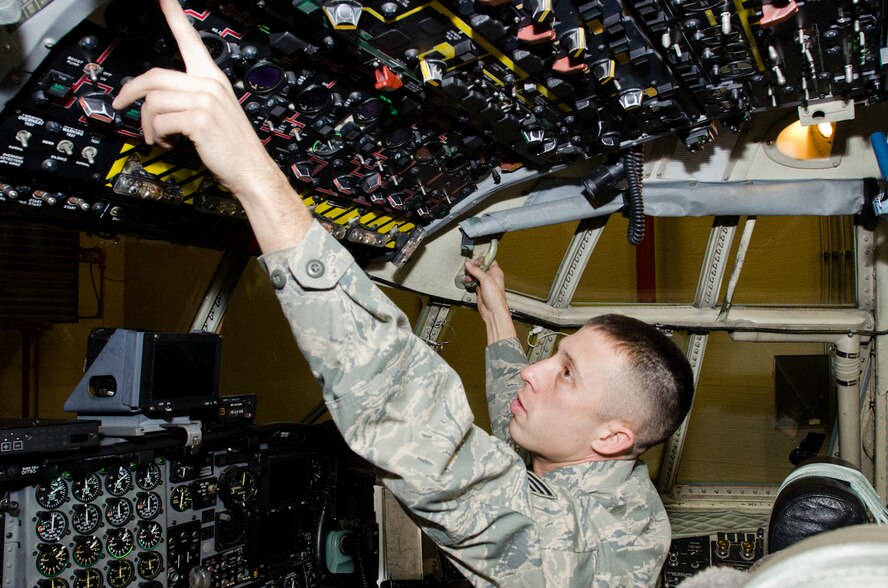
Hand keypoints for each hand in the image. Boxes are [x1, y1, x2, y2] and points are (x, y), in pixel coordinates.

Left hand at [112, 0, 310, 251]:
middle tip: (120, 103)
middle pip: (155, 76)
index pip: (190, 40)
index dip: (174, 15)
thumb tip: (154, 99)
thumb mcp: (213, 113)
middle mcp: (209, 84)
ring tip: (156, 136)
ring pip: (153, 101)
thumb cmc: (233, 147)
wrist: (251, 170)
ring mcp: (205, 101)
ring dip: (147, 123)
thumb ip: (188, 98)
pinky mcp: (199, 119)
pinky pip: (160, 121)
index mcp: (213, 78)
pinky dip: (157, 135)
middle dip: (130, 92)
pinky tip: (167, 142)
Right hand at [465, 259, 515, 342]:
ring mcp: (485, 284)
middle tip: (470, 270)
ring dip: (471, 275)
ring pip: (476, 275)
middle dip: (474, 268)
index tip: (475, 263)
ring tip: (468, 277)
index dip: (481, 260)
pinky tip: (468, 282)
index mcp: (496, 272)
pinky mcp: (480, 290)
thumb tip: (469, 264)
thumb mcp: (486, 280)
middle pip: (481, 267)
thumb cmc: (496, 298)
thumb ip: (476, 271)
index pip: (488, 260)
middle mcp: (491, 277)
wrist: (493, 312)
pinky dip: (470, 282)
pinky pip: (474, 283)